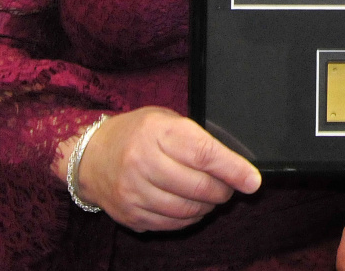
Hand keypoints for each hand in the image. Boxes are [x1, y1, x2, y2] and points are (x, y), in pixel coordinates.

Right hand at [57, 107, 261, 231]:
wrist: (91, 156)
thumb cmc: (137, 132)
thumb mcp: (166, 120)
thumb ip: (195, 138)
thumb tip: (233, 162)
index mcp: (158, 133)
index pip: (204, 154)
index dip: (233, 169)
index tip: (253, 181)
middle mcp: (144, 163)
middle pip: (199, 186)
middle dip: (224, 189)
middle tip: (231, 186)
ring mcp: (135, 193)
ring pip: (187, 209)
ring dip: (208, 206)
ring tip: (213, 195)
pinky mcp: (131, 216)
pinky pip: (171, 224)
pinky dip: (190, 218)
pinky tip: (194, 206)